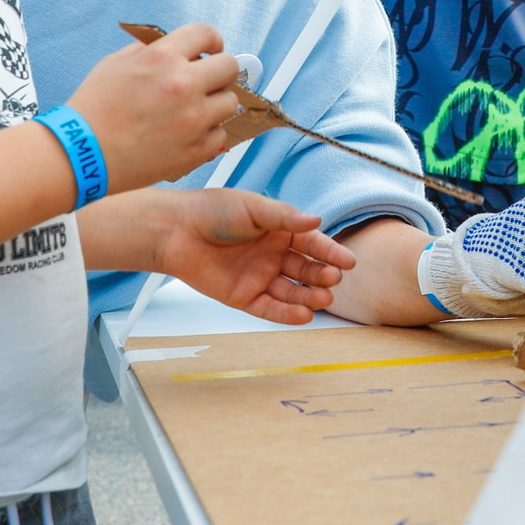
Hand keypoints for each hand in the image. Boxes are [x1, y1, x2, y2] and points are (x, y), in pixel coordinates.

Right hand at [67, 22, 242, 193]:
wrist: (80, 154)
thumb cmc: (92, 110)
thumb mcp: (115, 63)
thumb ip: (150, 51)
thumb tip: (177, 48)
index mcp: (162, 58)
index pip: (207, 34)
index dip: (213, 41)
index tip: (211, 51)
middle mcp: (183, 84)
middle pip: (230, 68)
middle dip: (219, 72)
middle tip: (206, 82)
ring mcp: (193, 119)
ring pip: (230, 102)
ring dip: (215, 104)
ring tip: (193, 112)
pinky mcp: (196, 149)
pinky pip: (220, 134)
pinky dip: (207, 134)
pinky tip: (186, 134)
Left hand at [155, 188, 357, 325]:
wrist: (175, 231)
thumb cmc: (212, 211)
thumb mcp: (253, 208)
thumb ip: (285, 217)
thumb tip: (317, 220)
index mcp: (279, 230)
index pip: (311, 243)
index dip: (330, 252)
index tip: (348, 262)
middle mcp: (273, 254)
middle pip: (305, 269)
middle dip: (321, 275)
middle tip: (333, 279)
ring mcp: (259, 277)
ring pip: (291, 291)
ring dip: (309, 296)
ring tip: (324, 299)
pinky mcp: (243, 297)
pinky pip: (269, 308)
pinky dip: (287, 313)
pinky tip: (304, 315)